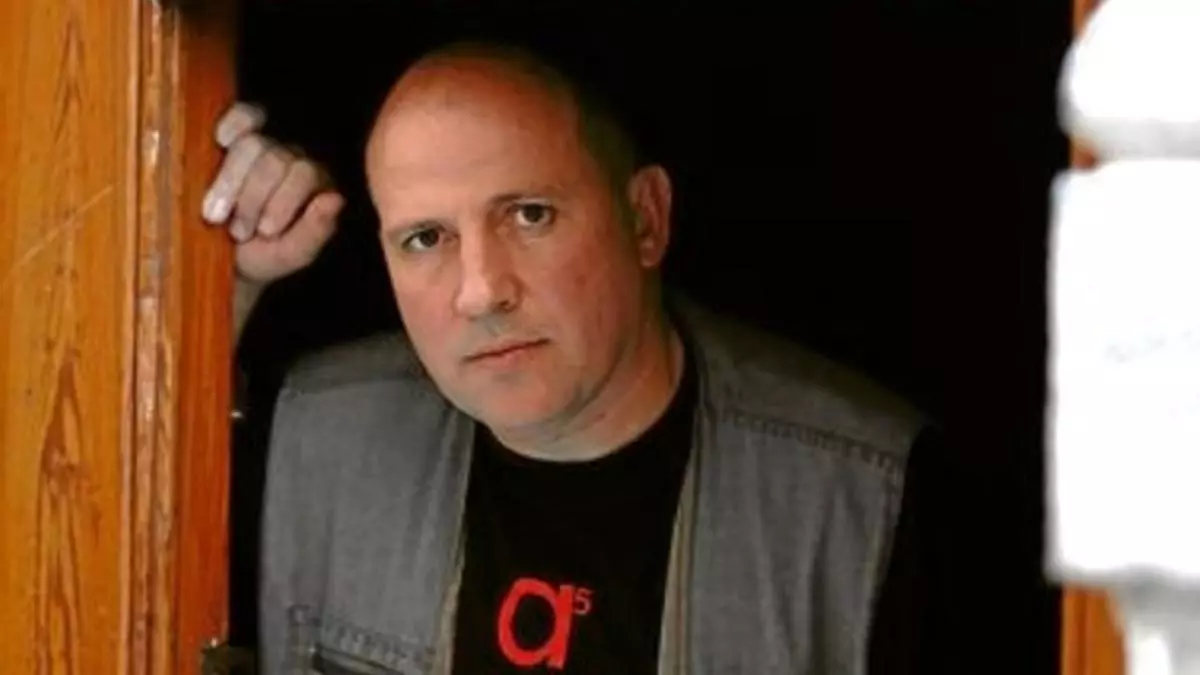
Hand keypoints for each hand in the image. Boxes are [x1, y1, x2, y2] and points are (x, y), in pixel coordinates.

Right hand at [204, 102, 343, 286]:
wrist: (225, 260)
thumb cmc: (264, 257)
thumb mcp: (291, 254)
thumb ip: (316, 230)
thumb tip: (335, 198)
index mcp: (318, 184)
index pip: (304, 173)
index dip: (281, 201)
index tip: (266, 232)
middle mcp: (297, 159)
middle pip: (274, 158)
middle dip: (251, 199)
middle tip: (239, 233)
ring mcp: (268, 145)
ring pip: (251, 144)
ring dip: (230, 183)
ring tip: (217, 216)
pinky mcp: (239, 137)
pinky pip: (243, 115)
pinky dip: (233, 124)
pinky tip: (222, 141)